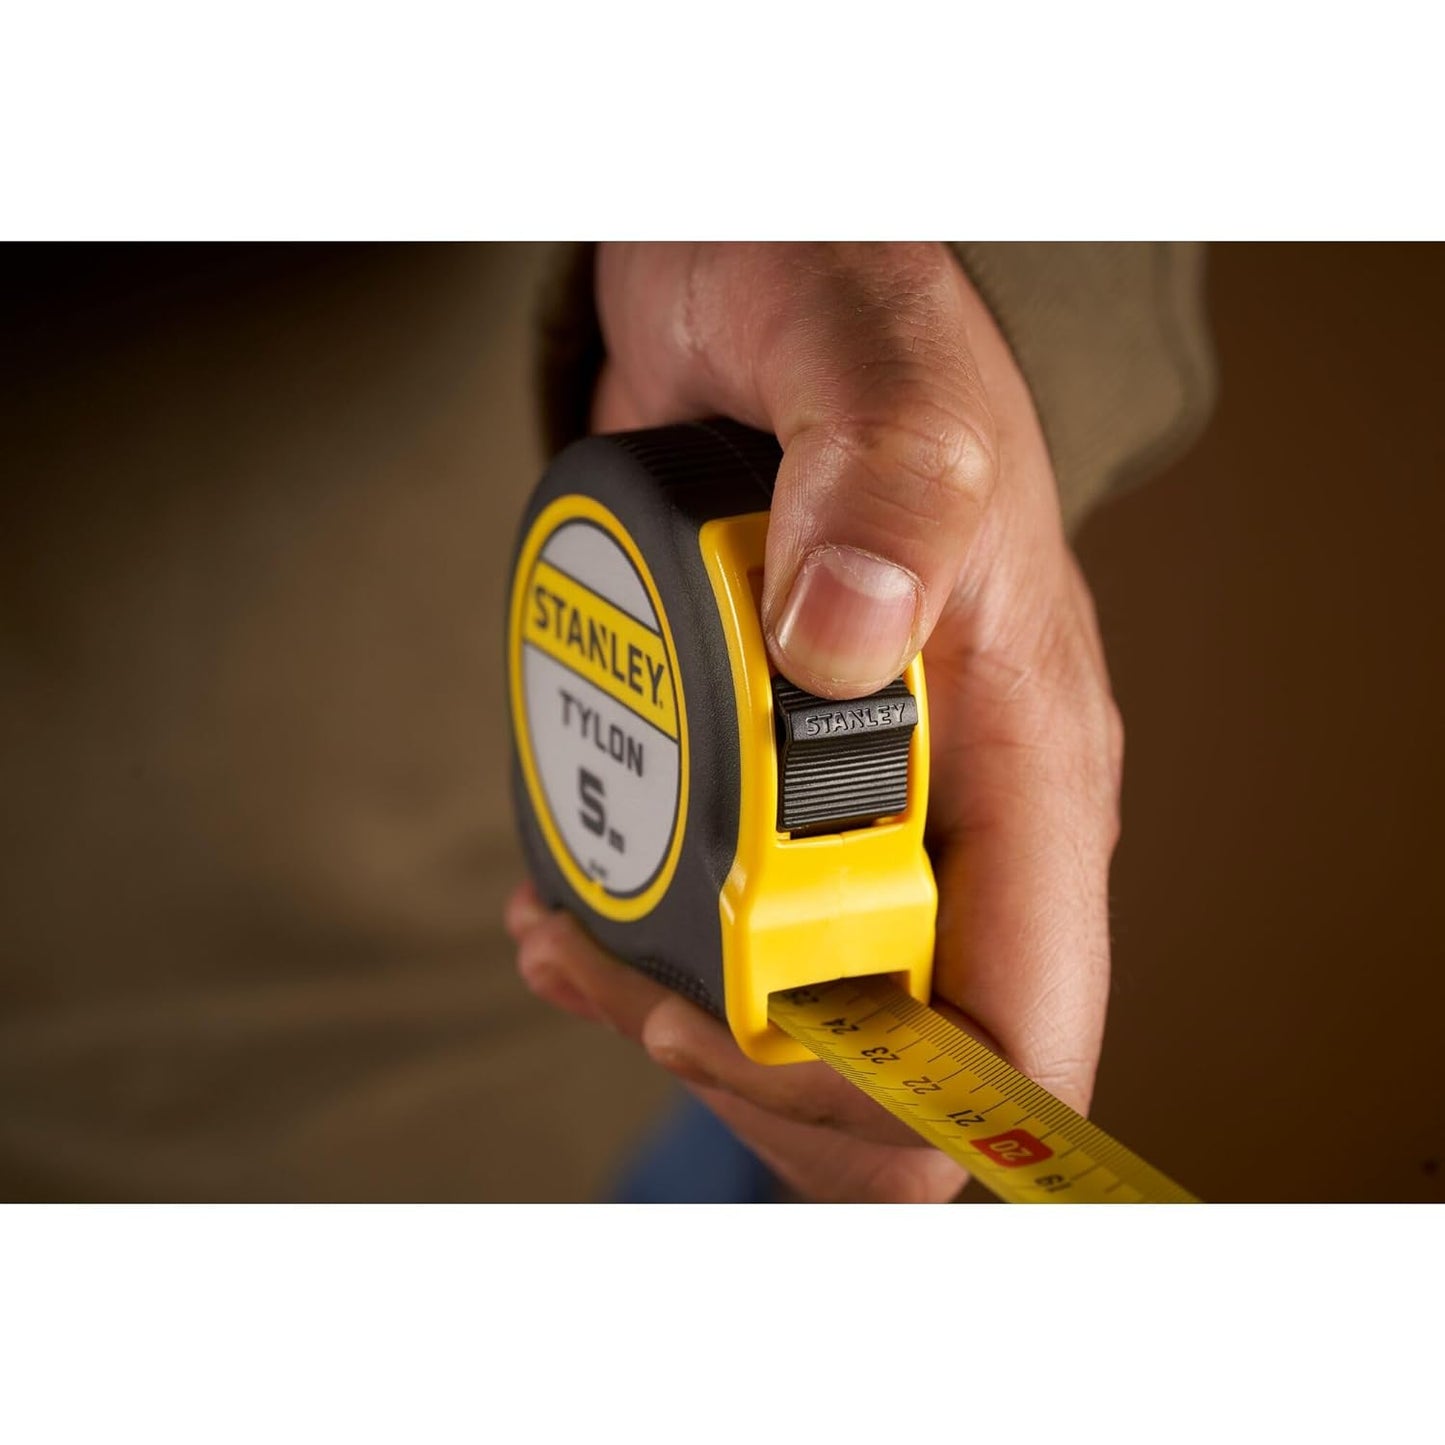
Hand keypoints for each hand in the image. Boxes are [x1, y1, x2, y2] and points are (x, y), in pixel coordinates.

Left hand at [506, 243, 1122, 1201]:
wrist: (766, 288)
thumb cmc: (847, 318)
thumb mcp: (877, 365)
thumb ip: (889, 482)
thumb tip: (840, 647)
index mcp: (1032, 760)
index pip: (1017, 1033)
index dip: (877, 1091)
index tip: (718, 1010)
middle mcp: (964, 818)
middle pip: (893, 1069)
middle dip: (743, 1063)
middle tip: (609, 969)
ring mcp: (870, 819)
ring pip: (800, 1024)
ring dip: (670, 1018)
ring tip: (557, 941)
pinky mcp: (781, 797)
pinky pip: (731, 940)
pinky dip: (634, 958)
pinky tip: (555, 905)